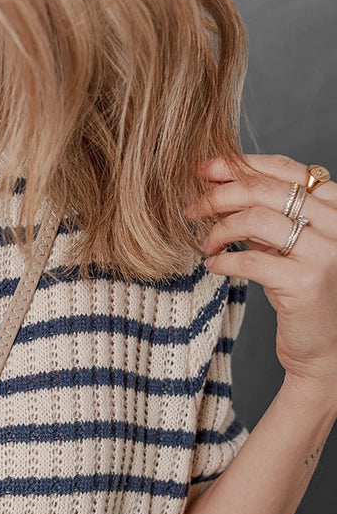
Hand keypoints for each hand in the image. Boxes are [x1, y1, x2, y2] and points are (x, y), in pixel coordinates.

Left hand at [187, 154, 336, 401]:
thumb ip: (265, 216)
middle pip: (265, 190)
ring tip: (205, 243)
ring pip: (257, 219)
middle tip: (191, 207)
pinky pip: (252, 261)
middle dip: (220, 194)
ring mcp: (325, 252)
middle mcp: (336, 224)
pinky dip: (225, 261)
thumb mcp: (287, 245)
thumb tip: (217, 183)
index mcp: (334, 206)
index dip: (239, 164)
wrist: (324, 349)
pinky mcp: (306, 283)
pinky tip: (213, 265)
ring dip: (220, 229)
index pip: (284, 169)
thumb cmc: (301, 294)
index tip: (204, 168)